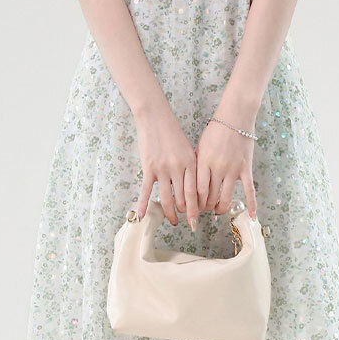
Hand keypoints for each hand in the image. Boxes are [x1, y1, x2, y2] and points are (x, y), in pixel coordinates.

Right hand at [137, 104, 199, 227]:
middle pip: (183, 198)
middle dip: (185, 212)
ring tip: (173, 222)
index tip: (197, 218)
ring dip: (170, 213)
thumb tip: (194, 188)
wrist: (155, 118)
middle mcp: (178, 167)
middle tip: (185, 220)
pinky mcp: (149, 168)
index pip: (196, 192)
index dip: (196, 208)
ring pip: (167, 198)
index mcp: (191, 163)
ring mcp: (163, 168)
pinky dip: (144, 204)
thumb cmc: (172, 134)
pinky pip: (146, 190)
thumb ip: (191, 168)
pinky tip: (141, 216)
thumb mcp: (188, 149)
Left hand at [195, 94, 255, 220]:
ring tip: (217, 211)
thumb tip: (191, 185)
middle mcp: (218, 167)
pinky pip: (249, 190)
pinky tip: (251, 216)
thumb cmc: (215, 131)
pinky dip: (251, 204)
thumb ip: (197, 166)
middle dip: (205, 206)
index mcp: (204, 162)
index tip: (193, 206)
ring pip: (225, 197)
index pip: (197, 190)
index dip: (194, 202)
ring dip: (220, 208)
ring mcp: (233, 169)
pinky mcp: (246, 169)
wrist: (235, 117)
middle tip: (203, 209)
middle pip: (210, 196)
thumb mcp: (200, 147)